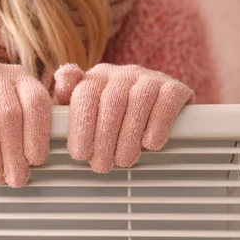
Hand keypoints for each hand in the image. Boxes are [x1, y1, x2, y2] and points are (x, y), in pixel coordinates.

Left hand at [55, 63, 193, 172]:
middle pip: (112, 100)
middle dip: (104, 137)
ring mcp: (150, 78)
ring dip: (129, 135)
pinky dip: (158, 124)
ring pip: (139, 101)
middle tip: (102, 166)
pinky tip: (150, 144)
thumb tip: (63, 76)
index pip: (85, 94)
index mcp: (97, 78)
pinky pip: (167, 100)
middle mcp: (122, 73)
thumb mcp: (87, 113)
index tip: (80, 154)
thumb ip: (70, 99)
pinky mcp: (175, 87)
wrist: (158, 111)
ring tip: (124, 161)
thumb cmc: (114, 120)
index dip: (81, 125)